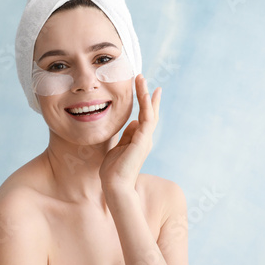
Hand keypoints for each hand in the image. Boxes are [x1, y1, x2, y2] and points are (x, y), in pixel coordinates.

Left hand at [99, 74, 161, 192]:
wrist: (115, 185)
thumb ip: (126, 136)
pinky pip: (147, 118)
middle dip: (147, 94)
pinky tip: (144, 93)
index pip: (144, 117)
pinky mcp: (143, 140)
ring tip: (141, 79)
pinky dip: (146, 104)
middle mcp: (145, 138)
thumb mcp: (118, 148)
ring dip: (145, 94)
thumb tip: (133, 123)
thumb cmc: (114, 171)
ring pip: (149, 111)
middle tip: (143, 78)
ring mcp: (146, 138)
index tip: (145, 89)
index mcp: (139, 139)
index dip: (146, 103)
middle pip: (150, 111)